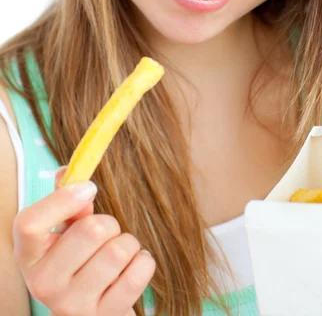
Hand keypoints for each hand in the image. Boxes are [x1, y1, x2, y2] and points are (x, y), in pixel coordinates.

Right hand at [12, 167, 154, 315]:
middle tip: (107, 233)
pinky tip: (132, 266)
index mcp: (29, 256)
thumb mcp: (65, 231)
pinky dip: (143, 261)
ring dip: (128, 243)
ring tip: (119, 253)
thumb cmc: (79, 260)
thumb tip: (71, 170)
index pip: (30, 223)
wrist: (91, 311)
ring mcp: (73, 306)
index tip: (90, 188)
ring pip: (118, 250)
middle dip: (109, 223)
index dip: (62, 199)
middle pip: (90, 230)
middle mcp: (44, 284)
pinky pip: (138, 272)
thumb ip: (66, 199)